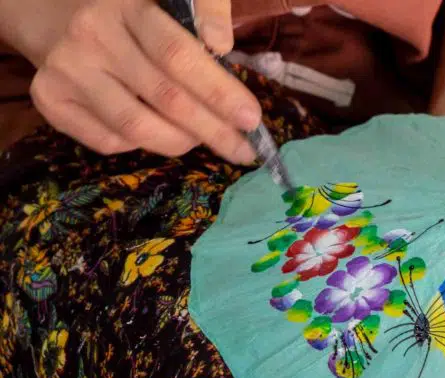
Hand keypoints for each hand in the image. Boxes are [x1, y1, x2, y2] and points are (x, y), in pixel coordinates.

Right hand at [27, 0, 260, 161]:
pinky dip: (143, 146)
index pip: (177, 54)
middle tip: (243, 149)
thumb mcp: (171, 3)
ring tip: (205, 140)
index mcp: (128, 5)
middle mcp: (91, 35)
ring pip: (136, 128)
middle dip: (213, 129)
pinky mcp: (48, 99)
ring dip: (182, 142)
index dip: (218, 90)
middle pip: (164, 97)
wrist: (59, 18)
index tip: (251, 118)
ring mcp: (66, 70)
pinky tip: (160, 132)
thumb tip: (221, 44)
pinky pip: (109, 141)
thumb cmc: (134, 17)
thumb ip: (206, 10)